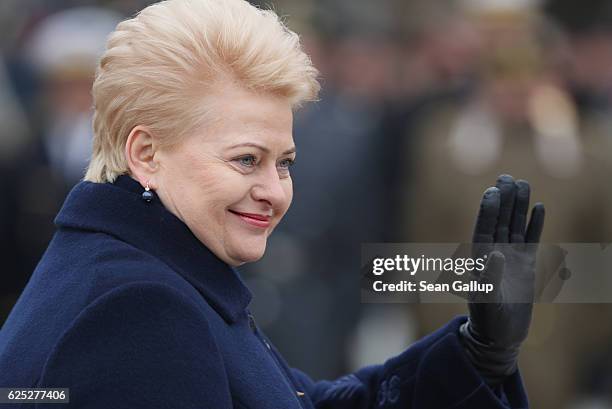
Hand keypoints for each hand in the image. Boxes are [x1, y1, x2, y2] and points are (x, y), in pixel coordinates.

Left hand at [459, 174, 544, 384]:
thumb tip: (495, 255)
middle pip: (499, 220)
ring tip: (523, 183)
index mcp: (479, 257)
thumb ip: (489, 277)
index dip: (487, 209)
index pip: (483, 227)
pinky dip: (534, 225)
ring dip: (519, 206)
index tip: (492, 191)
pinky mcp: (526, 265)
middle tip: (507, 177)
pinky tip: (539, 208)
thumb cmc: (487, 319)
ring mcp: (511, 257)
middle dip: (503, 199)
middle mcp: (494, 253)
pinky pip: (530, 239)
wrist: (500, 336)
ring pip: (515, 225)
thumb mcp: (485, 299)